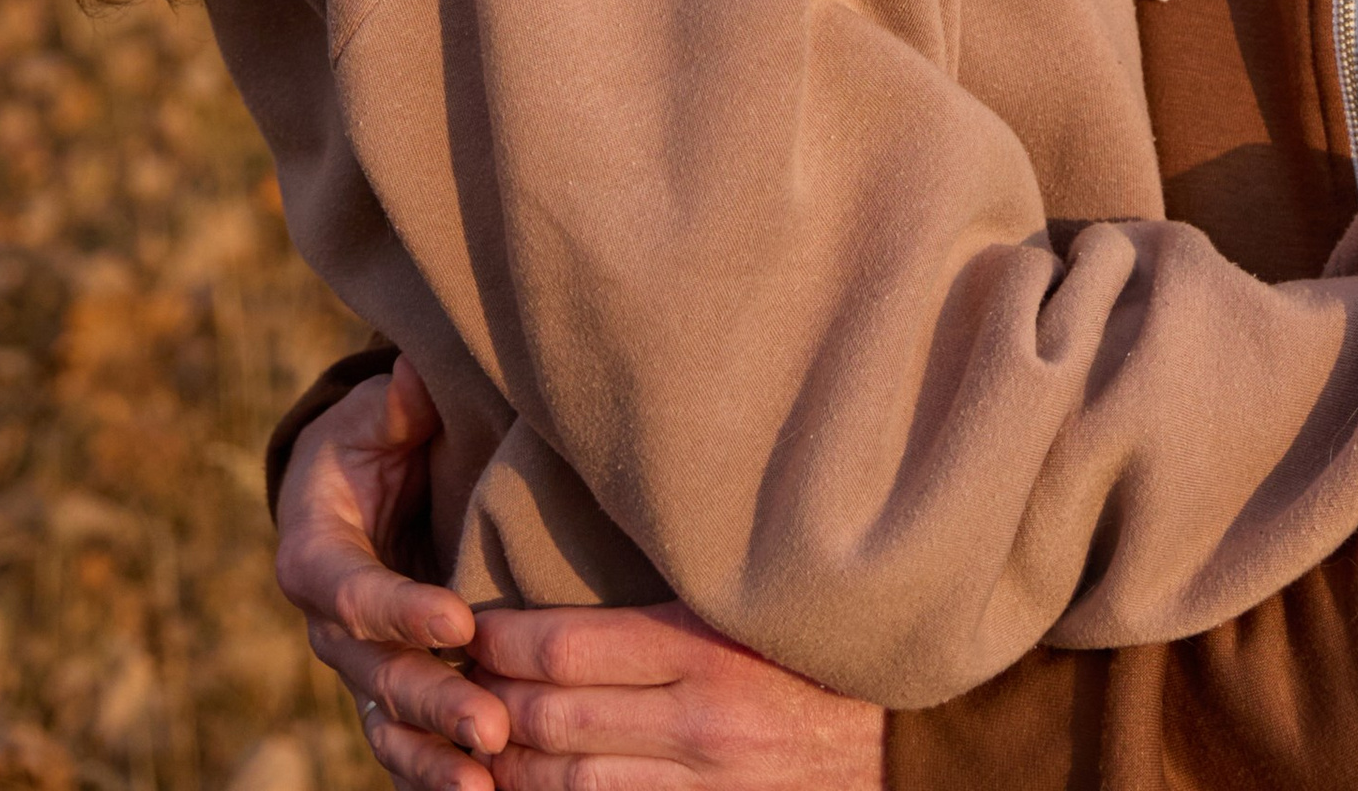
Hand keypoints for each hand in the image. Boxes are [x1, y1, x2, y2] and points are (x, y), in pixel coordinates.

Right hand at [275, 361, 506, 790]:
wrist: (357, 484)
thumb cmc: (372, 438)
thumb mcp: (378, 412)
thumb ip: (398, 403)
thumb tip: (418, 376)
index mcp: (314, 554)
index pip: (353, 592)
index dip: (400, 610)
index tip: (459, 623)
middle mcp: (328, 625)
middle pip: (375, 674)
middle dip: (433, 702)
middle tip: (491, 725)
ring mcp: (358, 668)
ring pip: (390, 726)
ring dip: (436, 757)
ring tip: (488, 783)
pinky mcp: (389, 693)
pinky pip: (407, 745)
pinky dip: (437, 775)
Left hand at [470, 606, 885, 790]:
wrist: (906, 742)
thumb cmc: (821, 652)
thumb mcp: (754, 608)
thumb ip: (674, 602)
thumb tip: (581, 586)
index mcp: (705, 649)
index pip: (566, 647)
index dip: (502, 640)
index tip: (470, 626)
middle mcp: (698, 723)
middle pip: (552, 719)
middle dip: (489, 704)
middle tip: (452, 681)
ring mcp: (702, 788)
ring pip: (566, 784)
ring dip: (507, 768)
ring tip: (472, 742)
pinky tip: (526, 789)